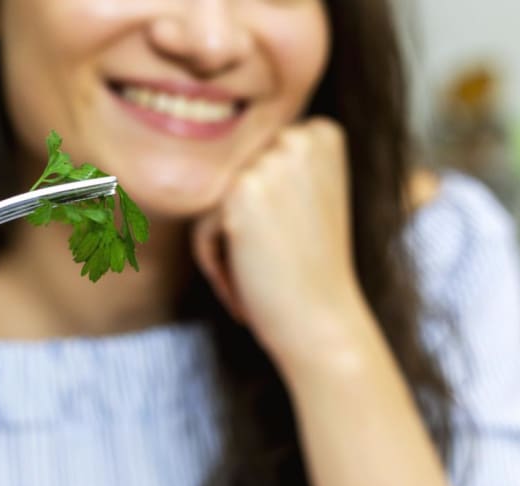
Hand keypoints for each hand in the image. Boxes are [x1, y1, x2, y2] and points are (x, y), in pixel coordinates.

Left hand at [191, 118, 366, 364]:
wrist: (321, 320)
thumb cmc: (307, 270)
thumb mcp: (303, 200)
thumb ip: (270, 167)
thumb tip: (198, 136)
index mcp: (321, 132)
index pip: (250, 163)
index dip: (260, 212)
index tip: (288, 240)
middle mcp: (300, 136)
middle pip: (228, 179)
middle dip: (236, 225)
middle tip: (274, 259)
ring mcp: (272, 160)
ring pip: (210, 203)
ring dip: (223, 244)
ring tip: (262, 268)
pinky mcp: (242, 189)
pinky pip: (200, 225)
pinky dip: (213, 259)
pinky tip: (248, 278)